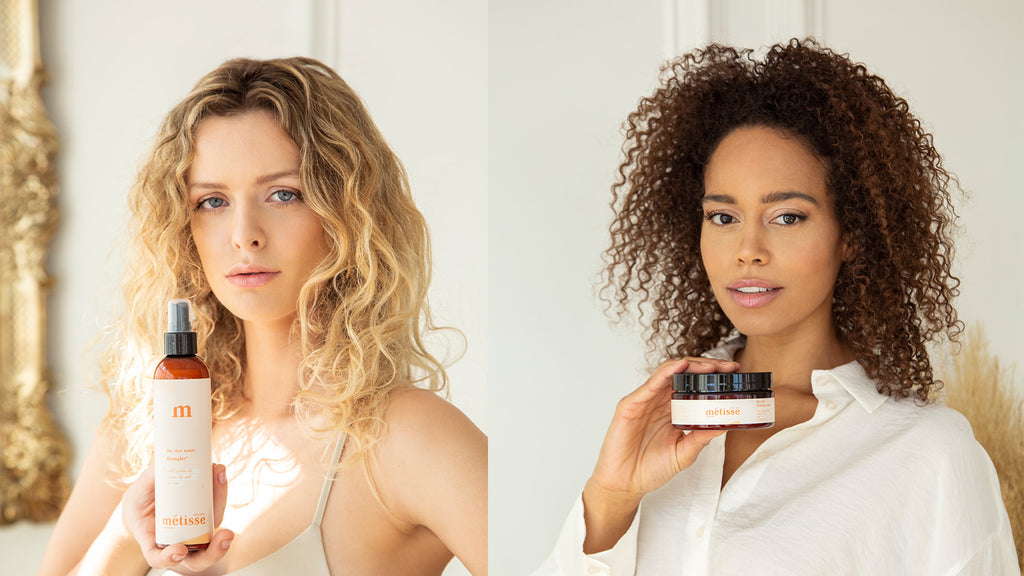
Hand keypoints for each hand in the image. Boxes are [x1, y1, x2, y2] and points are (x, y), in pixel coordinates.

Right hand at [121, 463, 233, 571]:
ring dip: (222, 506)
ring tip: (220, 480)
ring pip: (213, 534)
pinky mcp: (205, 516)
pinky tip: (218, 473)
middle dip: (215, 551)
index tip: (179, 550)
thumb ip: (148, 481)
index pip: (159, 559)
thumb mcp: (137, 493)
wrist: (149, 498)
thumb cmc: (139, 502)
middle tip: (226, 535)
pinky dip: (219, 492)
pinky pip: (215, 509)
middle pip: (198, 559)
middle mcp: (178, 543)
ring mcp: (195, 532)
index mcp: (153, 543)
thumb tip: (163, 461)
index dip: (169, 559)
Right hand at [582, 357, 737, 551]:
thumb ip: (701, 438)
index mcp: (672, 410)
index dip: (713, 377)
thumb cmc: (649, 468)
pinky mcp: (630, 405)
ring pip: (667, 372)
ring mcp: (644, 401)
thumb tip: (725, 424)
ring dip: (690, 365)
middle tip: (729, 367)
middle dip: (707, 366)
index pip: (694, 385)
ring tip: (711, 366)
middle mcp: (659, 401)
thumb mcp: (684, 453)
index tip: (734, 374)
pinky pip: (649, 384)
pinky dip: (665, 373)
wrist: (625, 484)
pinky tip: (679, 367)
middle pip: (683, 374)